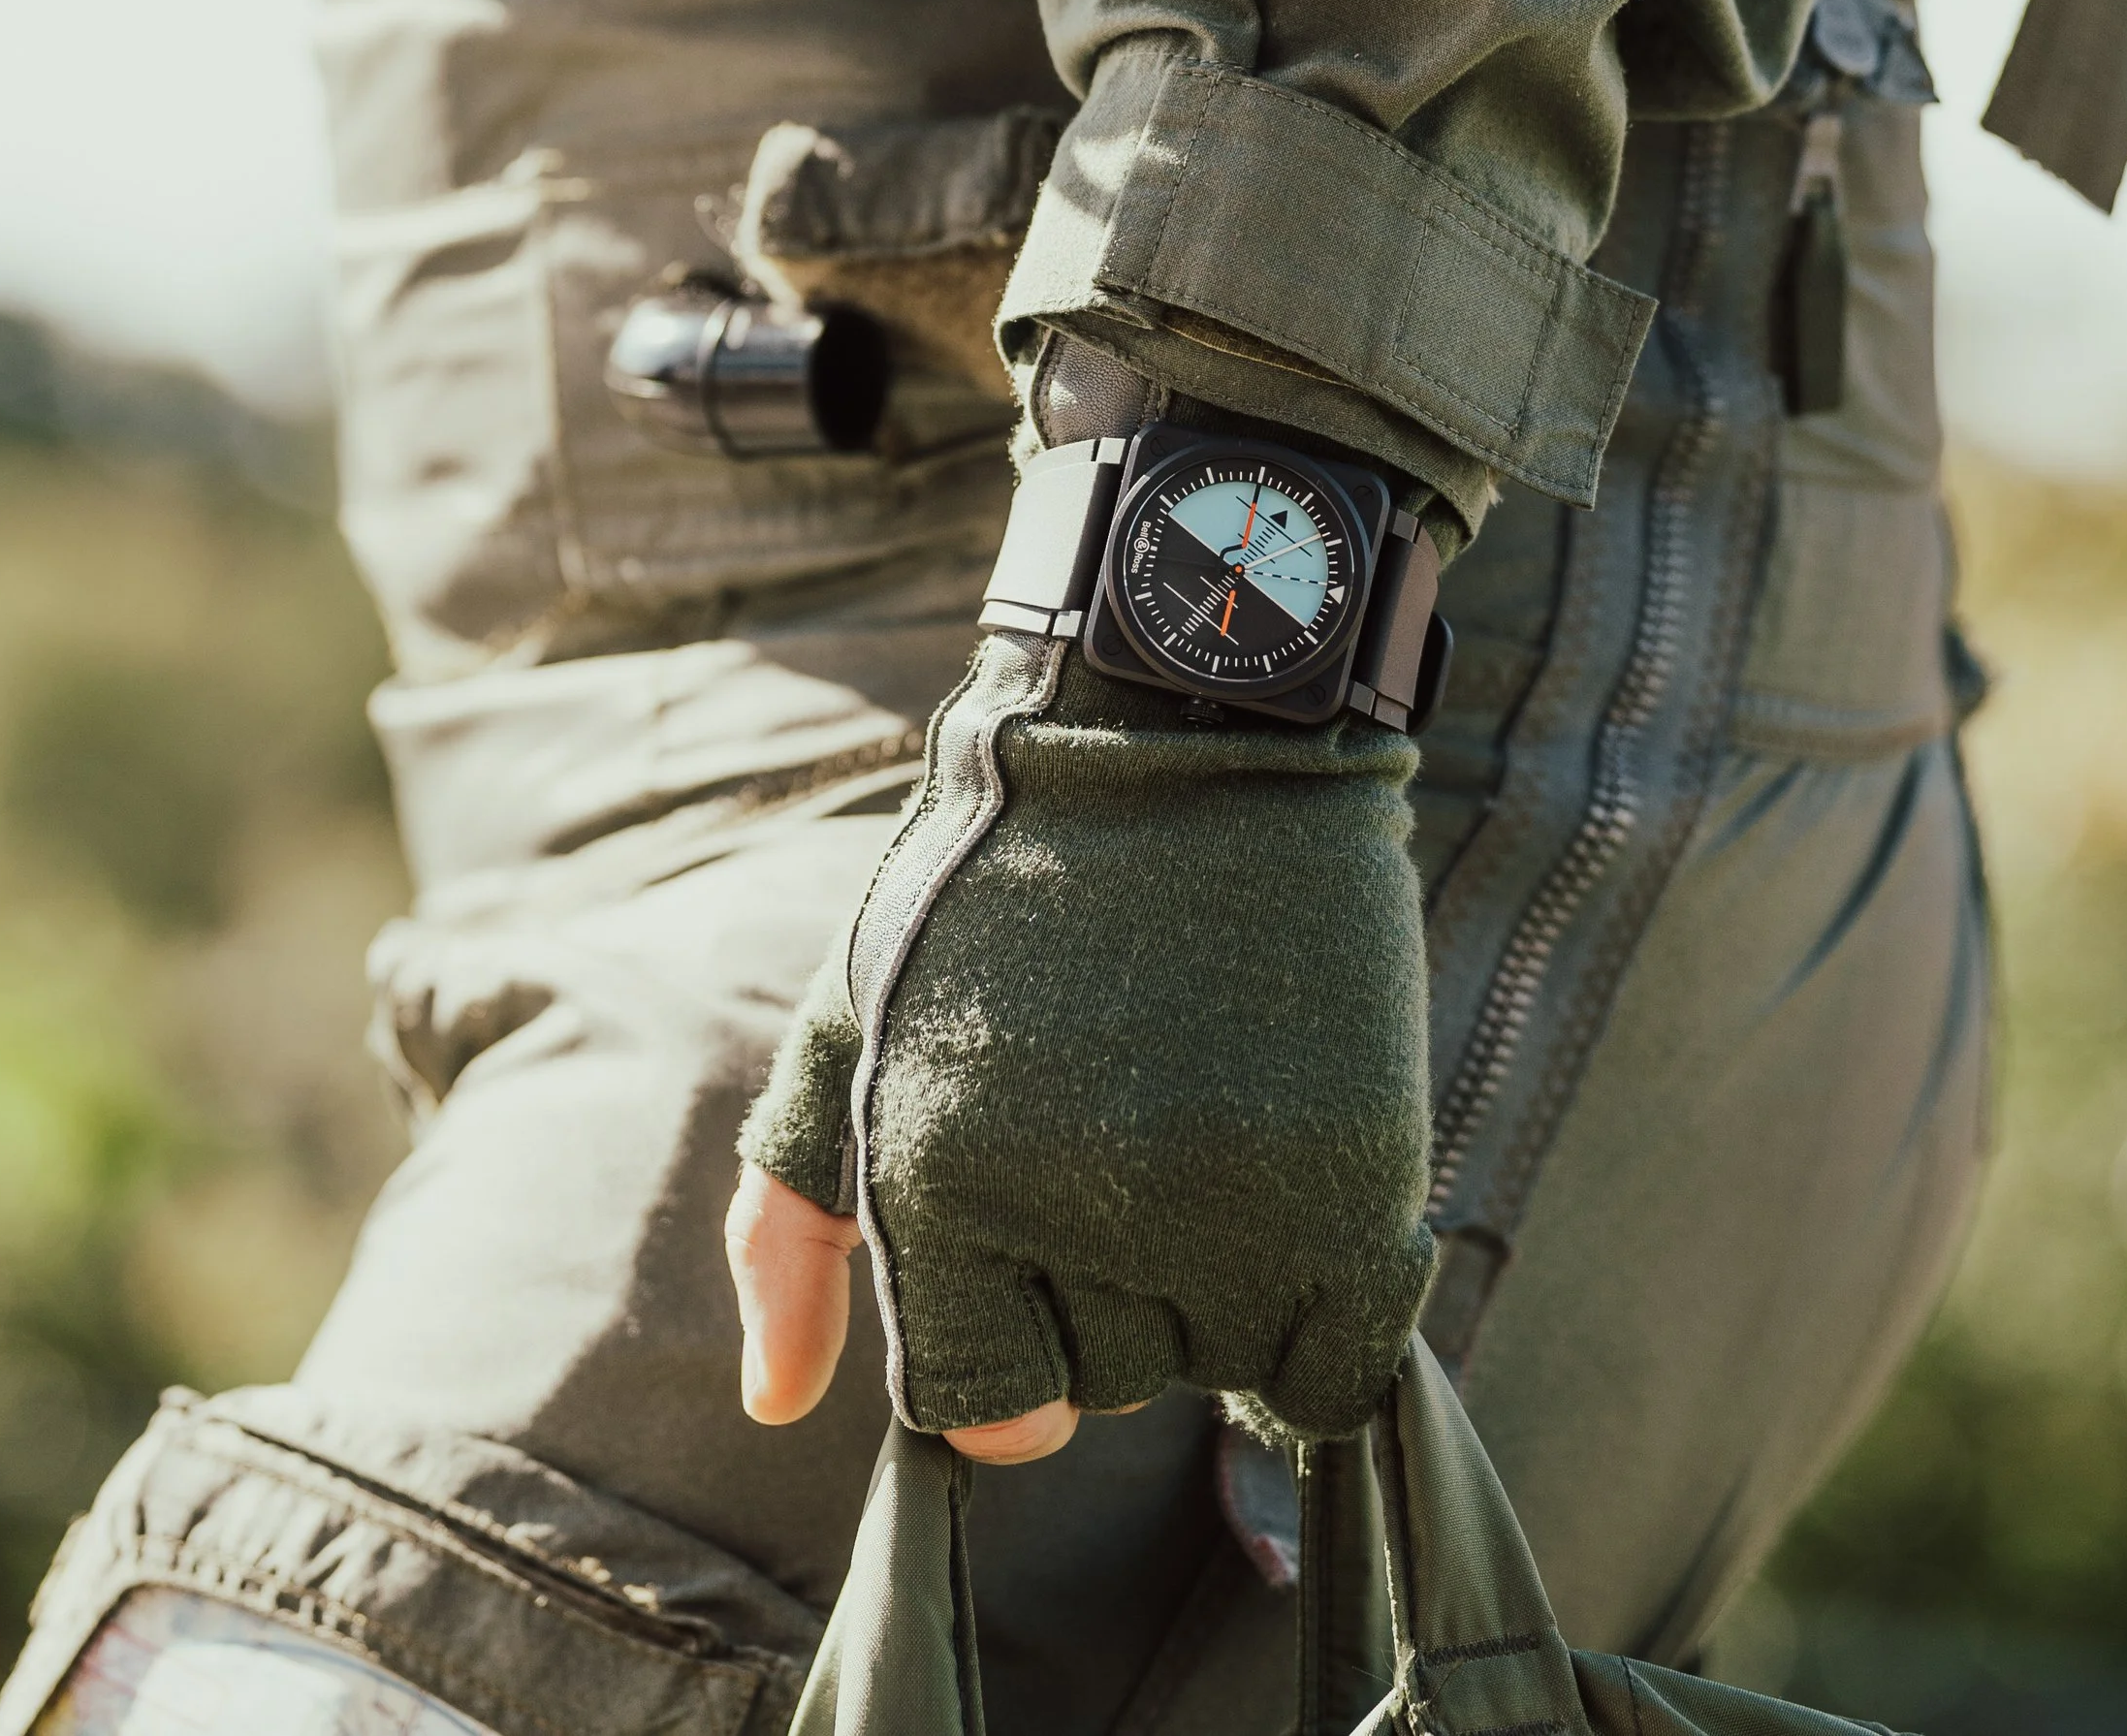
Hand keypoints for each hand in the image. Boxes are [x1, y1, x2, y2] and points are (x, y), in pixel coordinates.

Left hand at [733, 638, 1434, 1445]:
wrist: (1183, 719)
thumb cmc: (995, 880)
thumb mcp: (848, 1024)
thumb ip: (786, 1225)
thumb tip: (776, 1406)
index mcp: (935, 1176)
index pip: (977, 1407)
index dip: (1004, 1344)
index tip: (1029, 1250)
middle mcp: (1073, 1209)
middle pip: (1102, 1386)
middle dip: (1100, 1290)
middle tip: (1116, 1128)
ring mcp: (1221, 1204)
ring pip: (1215, 1365)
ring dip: (1211, 1285)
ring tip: (1199, 1119)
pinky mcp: (1350, 1187)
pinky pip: (1336, 1369)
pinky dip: (1319, 1316)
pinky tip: (1288, 1193)